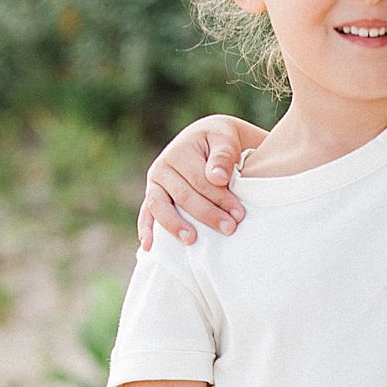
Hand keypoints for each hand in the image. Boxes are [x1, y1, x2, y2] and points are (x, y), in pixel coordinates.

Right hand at [137, 115, 264, 249]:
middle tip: (229, 229)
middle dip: (207, 214)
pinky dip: (146, 229)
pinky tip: (150, 247)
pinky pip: (146, 213)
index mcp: (180, 152)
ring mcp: (155, 183)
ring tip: (192, 240)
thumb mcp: (225, 140)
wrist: (207, 139)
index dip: (220, 198)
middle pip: (184, 196)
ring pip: (161, 206)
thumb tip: (216, 177)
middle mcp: (162, 167)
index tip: (239, 214)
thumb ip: (223, 156)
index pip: (200, 180)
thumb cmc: (219, 141)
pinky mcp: (153, 196)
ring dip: (175, 225)